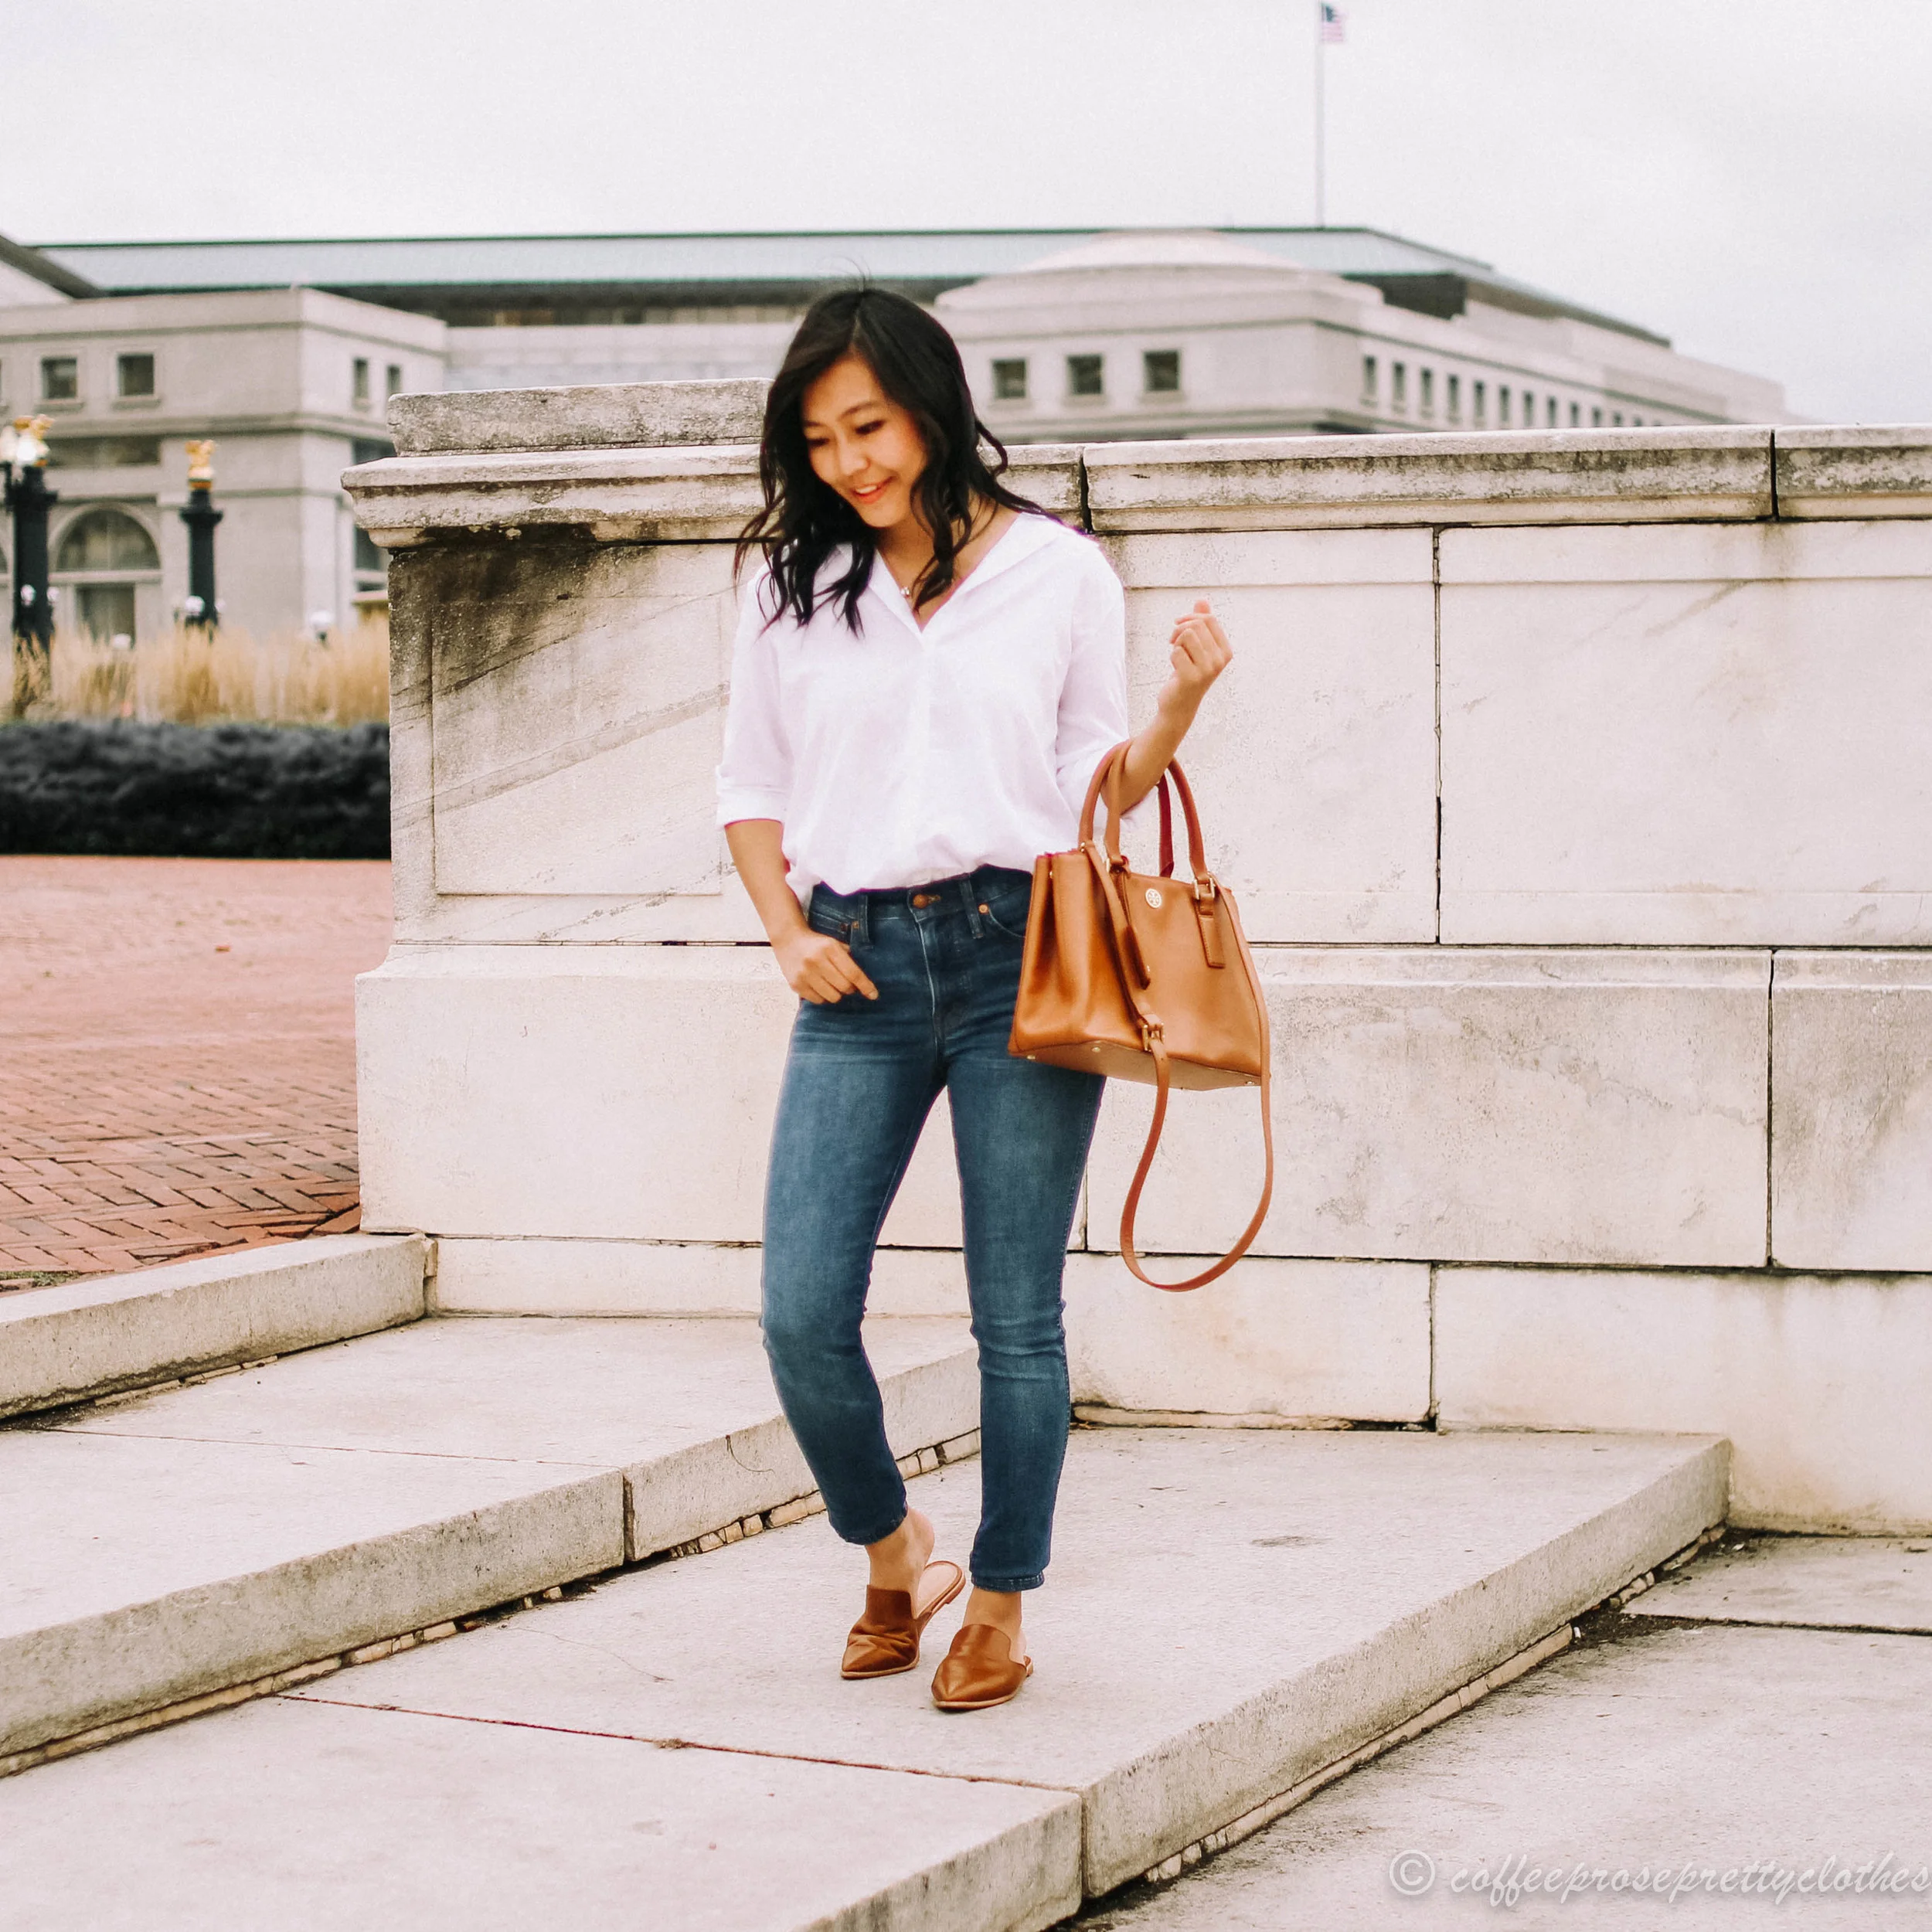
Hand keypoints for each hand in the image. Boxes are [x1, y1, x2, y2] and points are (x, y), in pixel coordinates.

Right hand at [773, 925, 878, 1004]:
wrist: (788, 940)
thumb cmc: (816, 944)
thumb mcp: (834, 943)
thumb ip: (849, 959)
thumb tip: (864, 982)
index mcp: (829, 948)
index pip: (853, 973)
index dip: (865, 986)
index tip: (873, 995)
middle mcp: (816, 961)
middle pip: (844, 987)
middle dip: (850, 989)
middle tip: (848, 984)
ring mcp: (804, 974)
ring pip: (832, 997)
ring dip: (837, 994)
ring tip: (832, 984)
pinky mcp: (796, 984)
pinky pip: (818, 1000)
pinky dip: (823, 997)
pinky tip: (820, 986)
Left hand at [1156, 598, 1232, 725]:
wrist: (1179, 705)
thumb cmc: (1187, 672)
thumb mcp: (1197, 647)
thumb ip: (1201, 623)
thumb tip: (1202, 600)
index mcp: (1226, 651)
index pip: (1209, 619)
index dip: (1190, 618)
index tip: (1179, 626)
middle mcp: (1220, 660)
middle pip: (1197, 625)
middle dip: (1179, 629)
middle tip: (1173, 641)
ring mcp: (1207, 670)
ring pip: (1186, 635)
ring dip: (1176, 643)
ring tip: (1176, 655)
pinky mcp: (1192, 677)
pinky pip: (1177, 651)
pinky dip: (1172, 656)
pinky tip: (1175, 668)